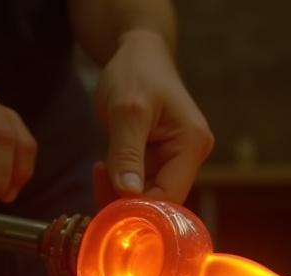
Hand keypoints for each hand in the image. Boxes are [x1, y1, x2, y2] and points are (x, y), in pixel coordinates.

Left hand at [92, 30, 212, 206]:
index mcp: (192, 143)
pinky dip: (120, 183)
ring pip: (149, 195)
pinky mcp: (161, 160)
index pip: (170, 195)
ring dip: (120, 192)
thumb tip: (128, 193)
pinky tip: (104, 167)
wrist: (139, 54)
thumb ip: (126, 153)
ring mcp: (177, 159)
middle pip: (161, 200)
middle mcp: (191, 155)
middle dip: (127, 200)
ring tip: (99, 168)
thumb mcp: (126, 110)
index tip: (107, 201)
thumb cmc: (135, 73)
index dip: (139, 207)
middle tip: (98, 178)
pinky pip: (141, 184)